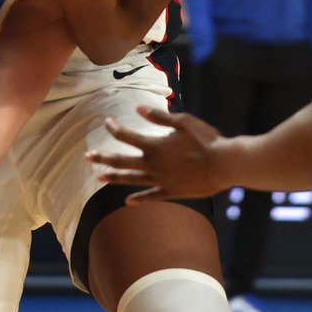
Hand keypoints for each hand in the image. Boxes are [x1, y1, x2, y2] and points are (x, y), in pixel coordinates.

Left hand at [85, 105, 226, 201]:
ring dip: (114, 178)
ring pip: (131, 180)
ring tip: (99, 177)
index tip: (107, 122)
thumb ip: (159, 117)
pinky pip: (151, 196)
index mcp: (154, 145)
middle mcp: (153, 165)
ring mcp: (161, 180)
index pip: (127, 136)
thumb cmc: (206, 139)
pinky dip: (139, 199)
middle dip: (103, 158)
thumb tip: (137, 109)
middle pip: (121, 161)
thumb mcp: (183, 121)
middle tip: (87, 156)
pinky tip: (128, 201)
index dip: (114, 128)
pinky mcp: (172, 192)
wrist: (224, 164)